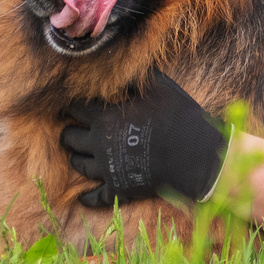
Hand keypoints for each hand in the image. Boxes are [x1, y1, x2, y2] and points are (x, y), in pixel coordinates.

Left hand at [59, 72, 225, 206]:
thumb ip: (136, 77)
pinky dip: (87, 198)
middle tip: (70, 131)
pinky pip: (95, 197)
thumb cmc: (178, 116)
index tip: (72, 106)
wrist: (195, 155)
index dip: (72, 107)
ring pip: (79, 164)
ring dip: (76, 158)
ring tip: (78, 156)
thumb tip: (124, 65)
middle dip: (69, 132)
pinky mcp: (118, 189)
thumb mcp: (159, 86)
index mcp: (104, 117)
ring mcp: (107, 168)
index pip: (75, 109)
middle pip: (70, 137)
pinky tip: (83, 198)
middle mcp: (99, 143)